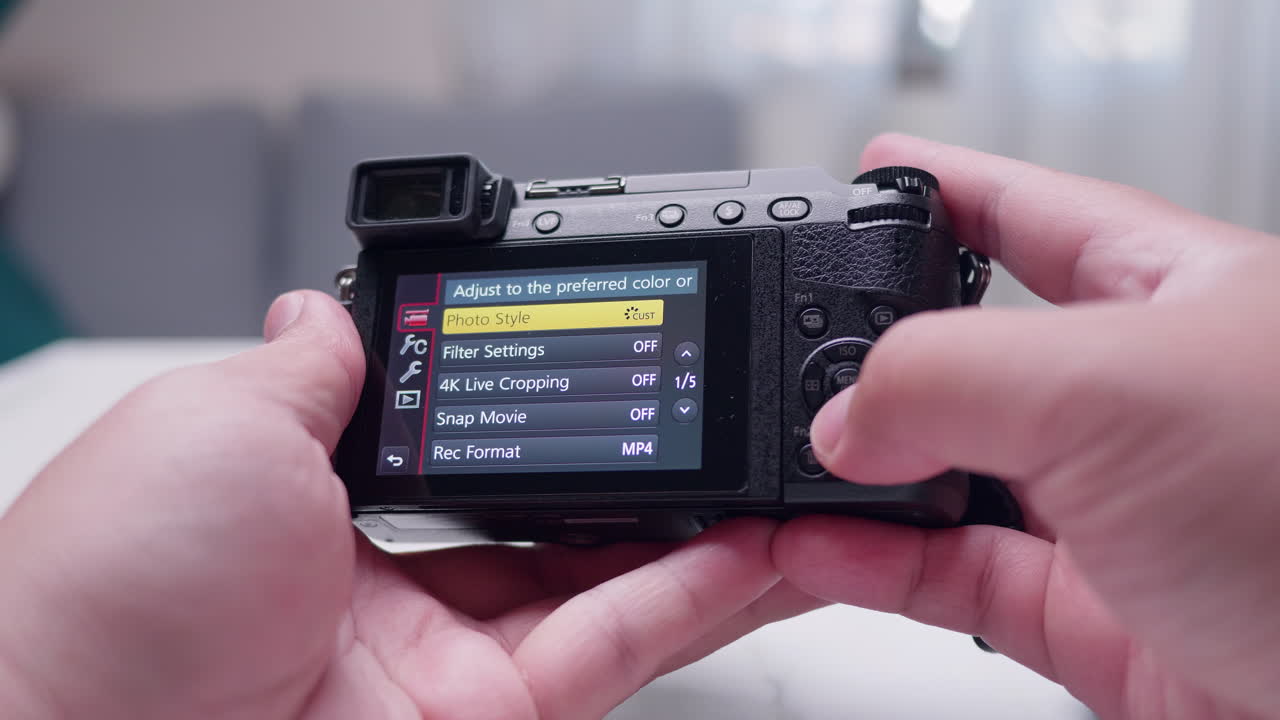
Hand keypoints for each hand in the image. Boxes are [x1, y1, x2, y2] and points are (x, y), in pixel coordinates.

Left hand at [0, 291, 819, 719]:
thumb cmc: (110, 585)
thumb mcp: (217, 425)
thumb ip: (308, 371)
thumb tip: (323, 311)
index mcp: (323, 511)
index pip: (471, 452)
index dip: (553, 416)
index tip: (624, 367)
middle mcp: (391, 592)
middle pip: (554, 526)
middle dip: (652, 477)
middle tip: (728, 423)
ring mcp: (445, 661)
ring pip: (606, 590)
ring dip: (704, 537)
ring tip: (778, 474)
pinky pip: (609, 648)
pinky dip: (690, 595)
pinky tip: (753, 542)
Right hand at [773, 134, 1279, 718]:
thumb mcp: (1115, 387)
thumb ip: (947, 376)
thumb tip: (844, 418)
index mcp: (1165, 294)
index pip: (1029, 213)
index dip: (943, 187)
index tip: (863, 176)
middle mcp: (1132, 398)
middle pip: (970, 356)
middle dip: (873, 356)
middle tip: (790, 357)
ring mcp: (1105, 510)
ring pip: (946, 478)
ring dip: (857, 478)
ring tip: (783, 466)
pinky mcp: (1086, 614)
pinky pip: (952, 573)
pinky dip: (876, 563)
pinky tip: (820, 546)